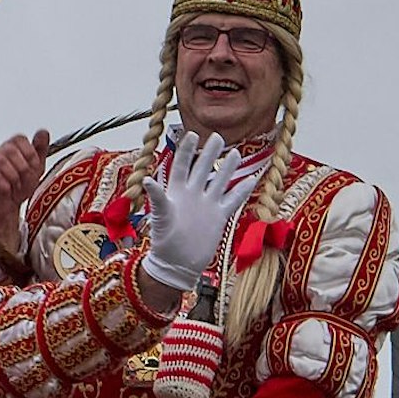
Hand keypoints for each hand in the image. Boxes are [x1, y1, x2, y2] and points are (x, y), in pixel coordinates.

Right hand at [0, 130, 48, 262]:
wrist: (7, 209)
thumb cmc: (19, 188)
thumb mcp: (36, 169)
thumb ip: (40, 149)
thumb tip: (42, 132)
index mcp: (11, 148)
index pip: (19, 139)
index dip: (29, 153)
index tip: (33, 166)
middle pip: (10, 149)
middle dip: (22, 168)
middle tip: (24, 180)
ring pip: (0, 161)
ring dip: (13, 176)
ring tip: (15, 186)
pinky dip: (2, 183)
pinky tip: (7, 189)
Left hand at [140, 132, 251, 291]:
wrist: (178, 263)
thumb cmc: (164, 240)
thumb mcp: (160, 216)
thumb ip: (157, 197)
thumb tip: (146, 180)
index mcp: (176, 191)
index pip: (181, 165)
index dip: (186, 150)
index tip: (192, 134)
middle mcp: (193, 194)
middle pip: (203, 168)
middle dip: (209, 153)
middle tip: (217, 136)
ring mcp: (207, 204)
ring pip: (219, 181)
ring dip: (227, 168)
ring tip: (236, 153)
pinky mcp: (219, 216)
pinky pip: (233, 200)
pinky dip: (242, 190)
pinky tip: (251, 179)